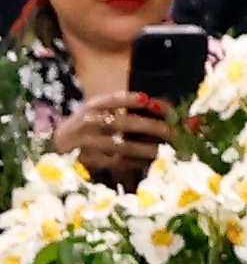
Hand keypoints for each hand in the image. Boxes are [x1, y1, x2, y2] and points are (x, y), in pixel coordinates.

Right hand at [51, 89, 171, 183]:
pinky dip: (133, 163)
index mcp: (92, 107)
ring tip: (164, 151)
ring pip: (119, 146)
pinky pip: (115, 162)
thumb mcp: (98, 114)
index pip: (110, 100)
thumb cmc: (87, 128)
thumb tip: (157, 107)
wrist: (57, 147)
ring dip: (144, 148)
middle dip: (148, 126)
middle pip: (120, 122)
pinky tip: (148, 164)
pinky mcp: (89, 161)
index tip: (146, 99)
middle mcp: (88, 122)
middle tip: (171, 131)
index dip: (128, 99)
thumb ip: (122, 110)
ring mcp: (87, 143)